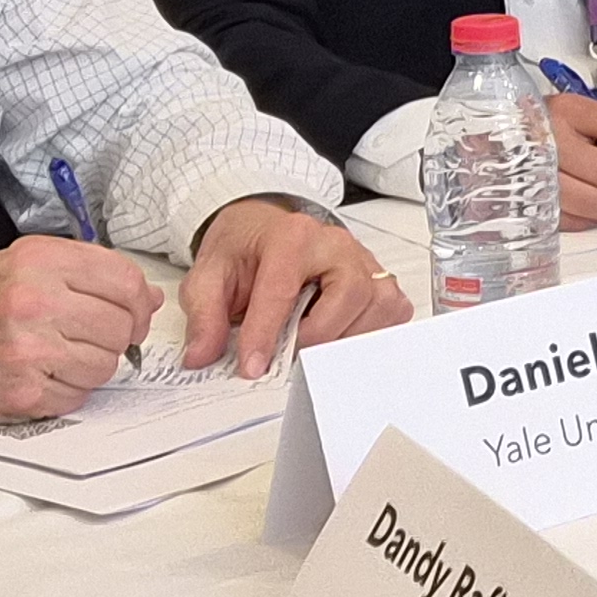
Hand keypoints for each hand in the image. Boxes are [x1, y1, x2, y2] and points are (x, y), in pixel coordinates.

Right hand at [0, 238, 161, 424]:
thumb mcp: (20, 265)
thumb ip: (85, 273)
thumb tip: (147, 297)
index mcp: (39, 262)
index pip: (125, 280)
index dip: (139, 302)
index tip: (134, 313)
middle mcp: (36, 301)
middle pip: (120, 326)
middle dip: (116, 337)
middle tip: (90, 338)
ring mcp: (28, 349)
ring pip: (104, 365)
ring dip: (91, 366)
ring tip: (58, 357)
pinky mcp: (21, 391)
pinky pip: (77, 396)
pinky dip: (68, 391)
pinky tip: (41, 377)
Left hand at [179, 197, 409, 375]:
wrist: (263, 229)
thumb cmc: (244, 249)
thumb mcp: (208, 276)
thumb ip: (204, 315)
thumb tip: (204, 354)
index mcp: (290, 236)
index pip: (283, 289)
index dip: (265, 334)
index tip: (251, 366)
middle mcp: (335, 243)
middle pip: (350, 293)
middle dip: (318, 335)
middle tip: (289, 356)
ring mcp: (362, 259)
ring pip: (378, 302)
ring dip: (347, 336)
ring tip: (312, 347)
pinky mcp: (378, 276)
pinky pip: (393, 308)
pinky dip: (372, 331)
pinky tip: (341, 337)